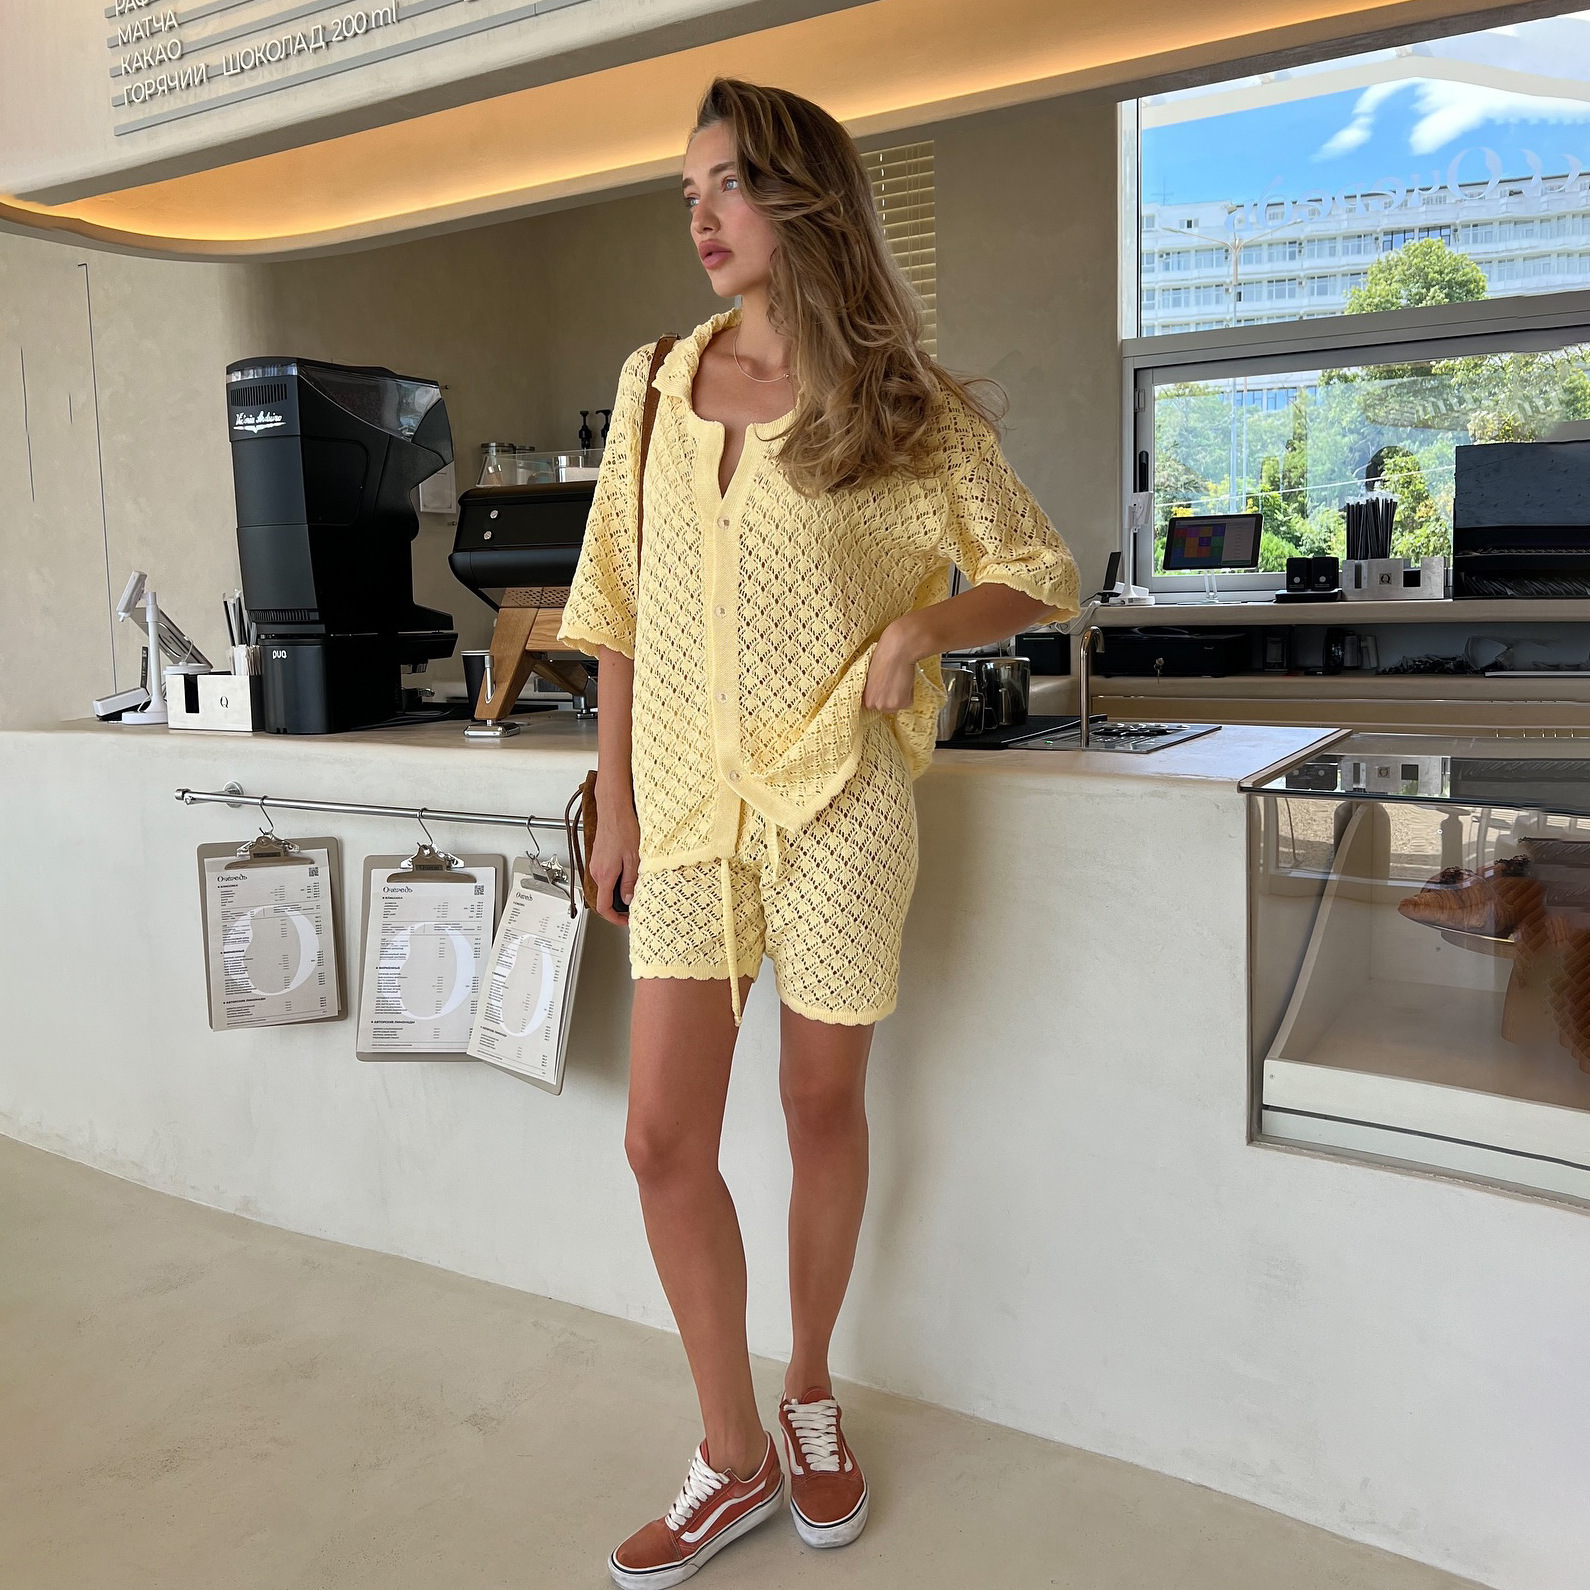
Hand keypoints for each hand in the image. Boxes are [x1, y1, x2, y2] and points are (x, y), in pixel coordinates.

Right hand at [590, 783, 640, 926]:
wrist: (613, 809)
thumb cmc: (624, 828)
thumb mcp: (634, 858)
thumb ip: (630, 881)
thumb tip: (629, 898)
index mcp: (604, 874)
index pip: (603, 906)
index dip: (614, 918)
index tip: (625, 920)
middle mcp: (596, 871)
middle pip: (603, 898)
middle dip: (618, 906)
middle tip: (634, 907)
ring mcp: (596, 864)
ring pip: (605, 886)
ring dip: (618, 892)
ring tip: (634, 890)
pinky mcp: (599, 858)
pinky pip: (605, 876)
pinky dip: (615, 881)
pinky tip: (628, 874)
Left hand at [862, 619, 923, 711]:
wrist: (895, 650)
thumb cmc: (883, 656)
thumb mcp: (872, 676)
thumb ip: (875, 688)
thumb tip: (882, 691)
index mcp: (864, 697)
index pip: (877, 704)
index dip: (884, 694)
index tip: (887, 685)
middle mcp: (873, 705)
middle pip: (888, 708)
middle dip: (893, 696)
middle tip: (894, 680)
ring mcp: (886, 705)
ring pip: (899, 705)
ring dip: (902, 694)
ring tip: (899, 679)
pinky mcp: (899, 703)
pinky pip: (909, 702)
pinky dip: (910, 692)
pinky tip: (904, 680)